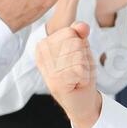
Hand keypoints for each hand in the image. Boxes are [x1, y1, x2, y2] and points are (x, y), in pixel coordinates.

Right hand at [35, 0, 102, 127]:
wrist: (82, 101)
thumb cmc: (80, 73)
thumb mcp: (82, 49)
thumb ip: (80, 34)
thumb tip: (82, 26)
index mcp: (43, 45)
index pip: (70, 31)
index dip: (80, 45)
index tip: (74, 58)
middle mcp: (41, 55)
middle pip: (75, 41)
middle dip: (83, 56)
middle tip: (77, 69)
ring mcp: (47, 68)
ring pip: (78, 55)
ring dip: (84, 67)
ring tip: (76, 76)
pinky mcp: (56, 81)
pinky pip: (80, 69)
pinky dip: (85, 77)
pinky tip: (76, 84)